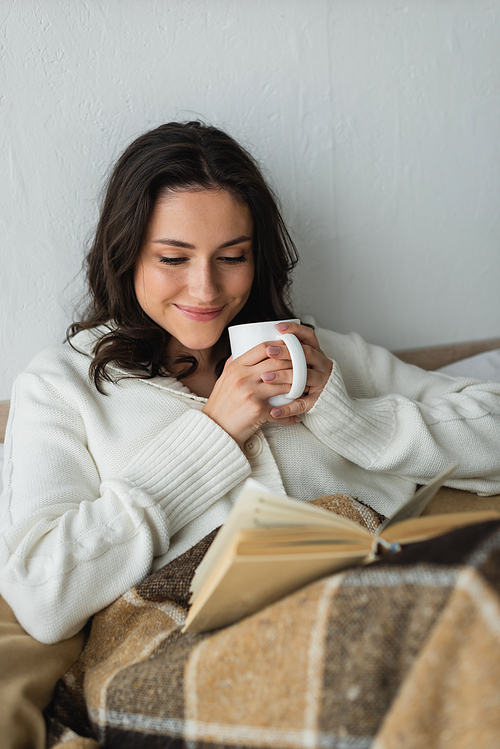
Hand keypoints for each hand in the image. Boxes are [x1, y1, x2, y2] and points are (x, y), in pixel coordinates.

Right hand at [202, 322, 332, 446]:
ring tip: (305, 388)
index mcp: (235, 367)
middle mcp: (242, 378)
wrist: (214, 429)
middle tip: (304, 367)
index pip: (262, 348)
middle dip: (294, 363)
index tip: (290, 349)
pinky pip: (280, 411)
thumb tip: (244, 348)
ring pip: (283, 384)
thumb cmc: (220, 404)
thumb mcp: (223, 379)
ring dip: (297, 386)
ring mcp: (250, 394)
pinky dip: (290, 414)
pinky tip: (296, 416)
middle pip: (277, 363)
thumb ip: (234, 363)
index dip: (280, 346)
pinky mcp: (257, 411)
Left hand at [264, 321, 332, 420]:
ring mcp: (321, 382)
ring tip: (266, 378)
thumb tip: (256, 343)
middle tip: (268, 351)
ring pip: (304, 377)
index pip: (308, 336)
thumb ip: (285, 354)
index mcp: (316, 352)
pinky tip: (273, 411)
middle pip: (305, 354)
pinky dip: (287, 408)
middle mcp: (322, 364)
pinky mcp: (317, 400)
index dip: (294, 330)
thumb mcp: (299, 362)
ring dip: (284, 376)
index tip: (277, 327)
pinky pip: (302, 404)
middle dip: (286, 351)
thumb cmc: (304, 378)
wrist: (326, 402)